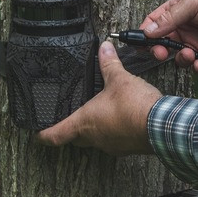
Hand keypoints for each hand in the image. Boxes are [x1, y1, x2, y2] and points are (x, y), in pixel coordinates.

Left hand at [37, 39, 159, 154]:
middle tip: (68, 120)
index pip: (56, 135)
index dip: (43, 134)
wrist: (161, 125)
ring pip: (95, 140)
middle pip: (74, 139)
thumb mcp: (119, 79)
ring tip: (98, 115)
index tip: (37, 134)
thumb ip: (109, 63)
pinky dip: (113, 131)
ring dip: (94, 130)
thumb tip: (104, 48)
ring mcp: (111, 145)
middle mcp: (95, 138)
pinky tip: (120, 119)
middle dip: (70, 130)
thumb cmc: (134, 106)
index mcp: (85, 123)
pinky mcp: (127, 148)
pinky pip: (113, 141)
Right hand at [141, 0, 197, 73]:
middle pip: (163, 42)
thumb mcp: (195, 2)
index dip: (145, 32)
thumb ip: (170, 16)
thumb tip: (147, 29)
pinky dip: (194, 67)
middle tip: (160, 53)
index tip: (140, 42)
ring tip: (189, 54)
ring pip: (177, 56)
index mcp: (179, 10)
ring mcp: (197, 43)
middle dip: (159, 49)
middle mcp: (186, 27)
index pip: (155, 22)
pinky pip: (195, 66)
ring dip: (179, 58)